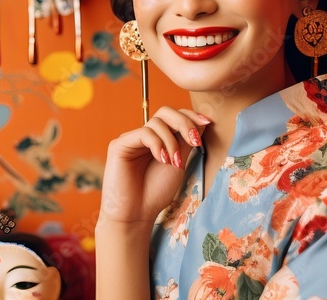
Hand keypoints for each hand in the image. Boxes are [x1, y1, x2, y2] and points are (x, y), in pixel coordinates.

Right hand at [98, 107, 210, 225]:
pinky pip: (144, 133)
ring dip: (172, 141)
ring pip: (156, 122)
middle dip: (184, 123)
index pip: (174, 117)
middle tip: (195, 141)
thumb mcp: (178, 164)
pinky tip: (163, 160)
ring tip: (175, 162)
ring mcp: (131, 139)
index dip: (190, 116)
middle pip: (165, 112)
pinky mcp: (119, 145)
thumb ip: (186, 142)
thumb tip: (202, 121)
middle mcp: (143, 136)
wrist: (136, 214)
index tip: (207, 123)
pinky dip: (158, 144)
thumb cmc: (156, 193)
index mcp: (157, 139)